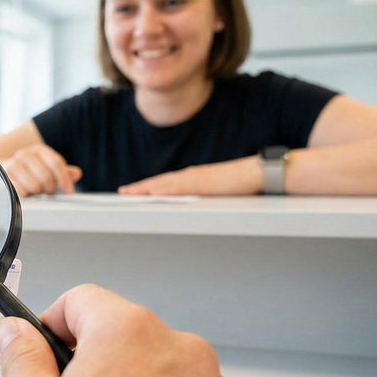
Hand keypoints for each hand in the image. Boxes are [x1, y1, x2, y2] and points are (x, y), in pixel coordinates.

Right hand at [1, 144, 81, 196]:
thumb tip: (76, 174)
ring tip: (35, 190)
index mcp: (38, 150)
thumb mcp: (46, 166)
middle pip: (46, 177)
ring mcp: (13, 165)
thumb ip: (62, 171)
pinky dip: (26, 195)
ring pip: (35, 186)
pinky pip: (22, 192)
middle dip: (49, 188)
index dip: (64, 179)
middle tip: (48, 191)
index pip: (56, 163)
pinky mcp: (4, 177)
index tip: (69, 191)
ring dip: (37, 192)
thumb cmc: (28, 169)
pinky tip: (25, 192)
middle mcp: (25, 154)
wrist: (0, 168)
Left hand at [118, 156, 259, 195]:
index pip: (164, 183)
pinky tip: (154, 193)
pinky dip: (165, 190)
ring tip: (130, 193)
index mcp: (191, 178)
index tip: (133, 191)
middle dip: (140, 187)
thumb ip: (201, 195)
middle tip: (122, 192)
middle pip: (159, 182)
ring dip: (146, 188)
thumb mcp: (214, 191)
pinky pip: (179, 187)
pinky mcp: (203, 183)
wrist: (254, 173)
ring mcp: (195, 178)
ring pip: (164, 183)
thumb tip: (192, 203)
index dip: (147, 187)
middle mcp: (189, 175)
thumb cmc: (239, 183)